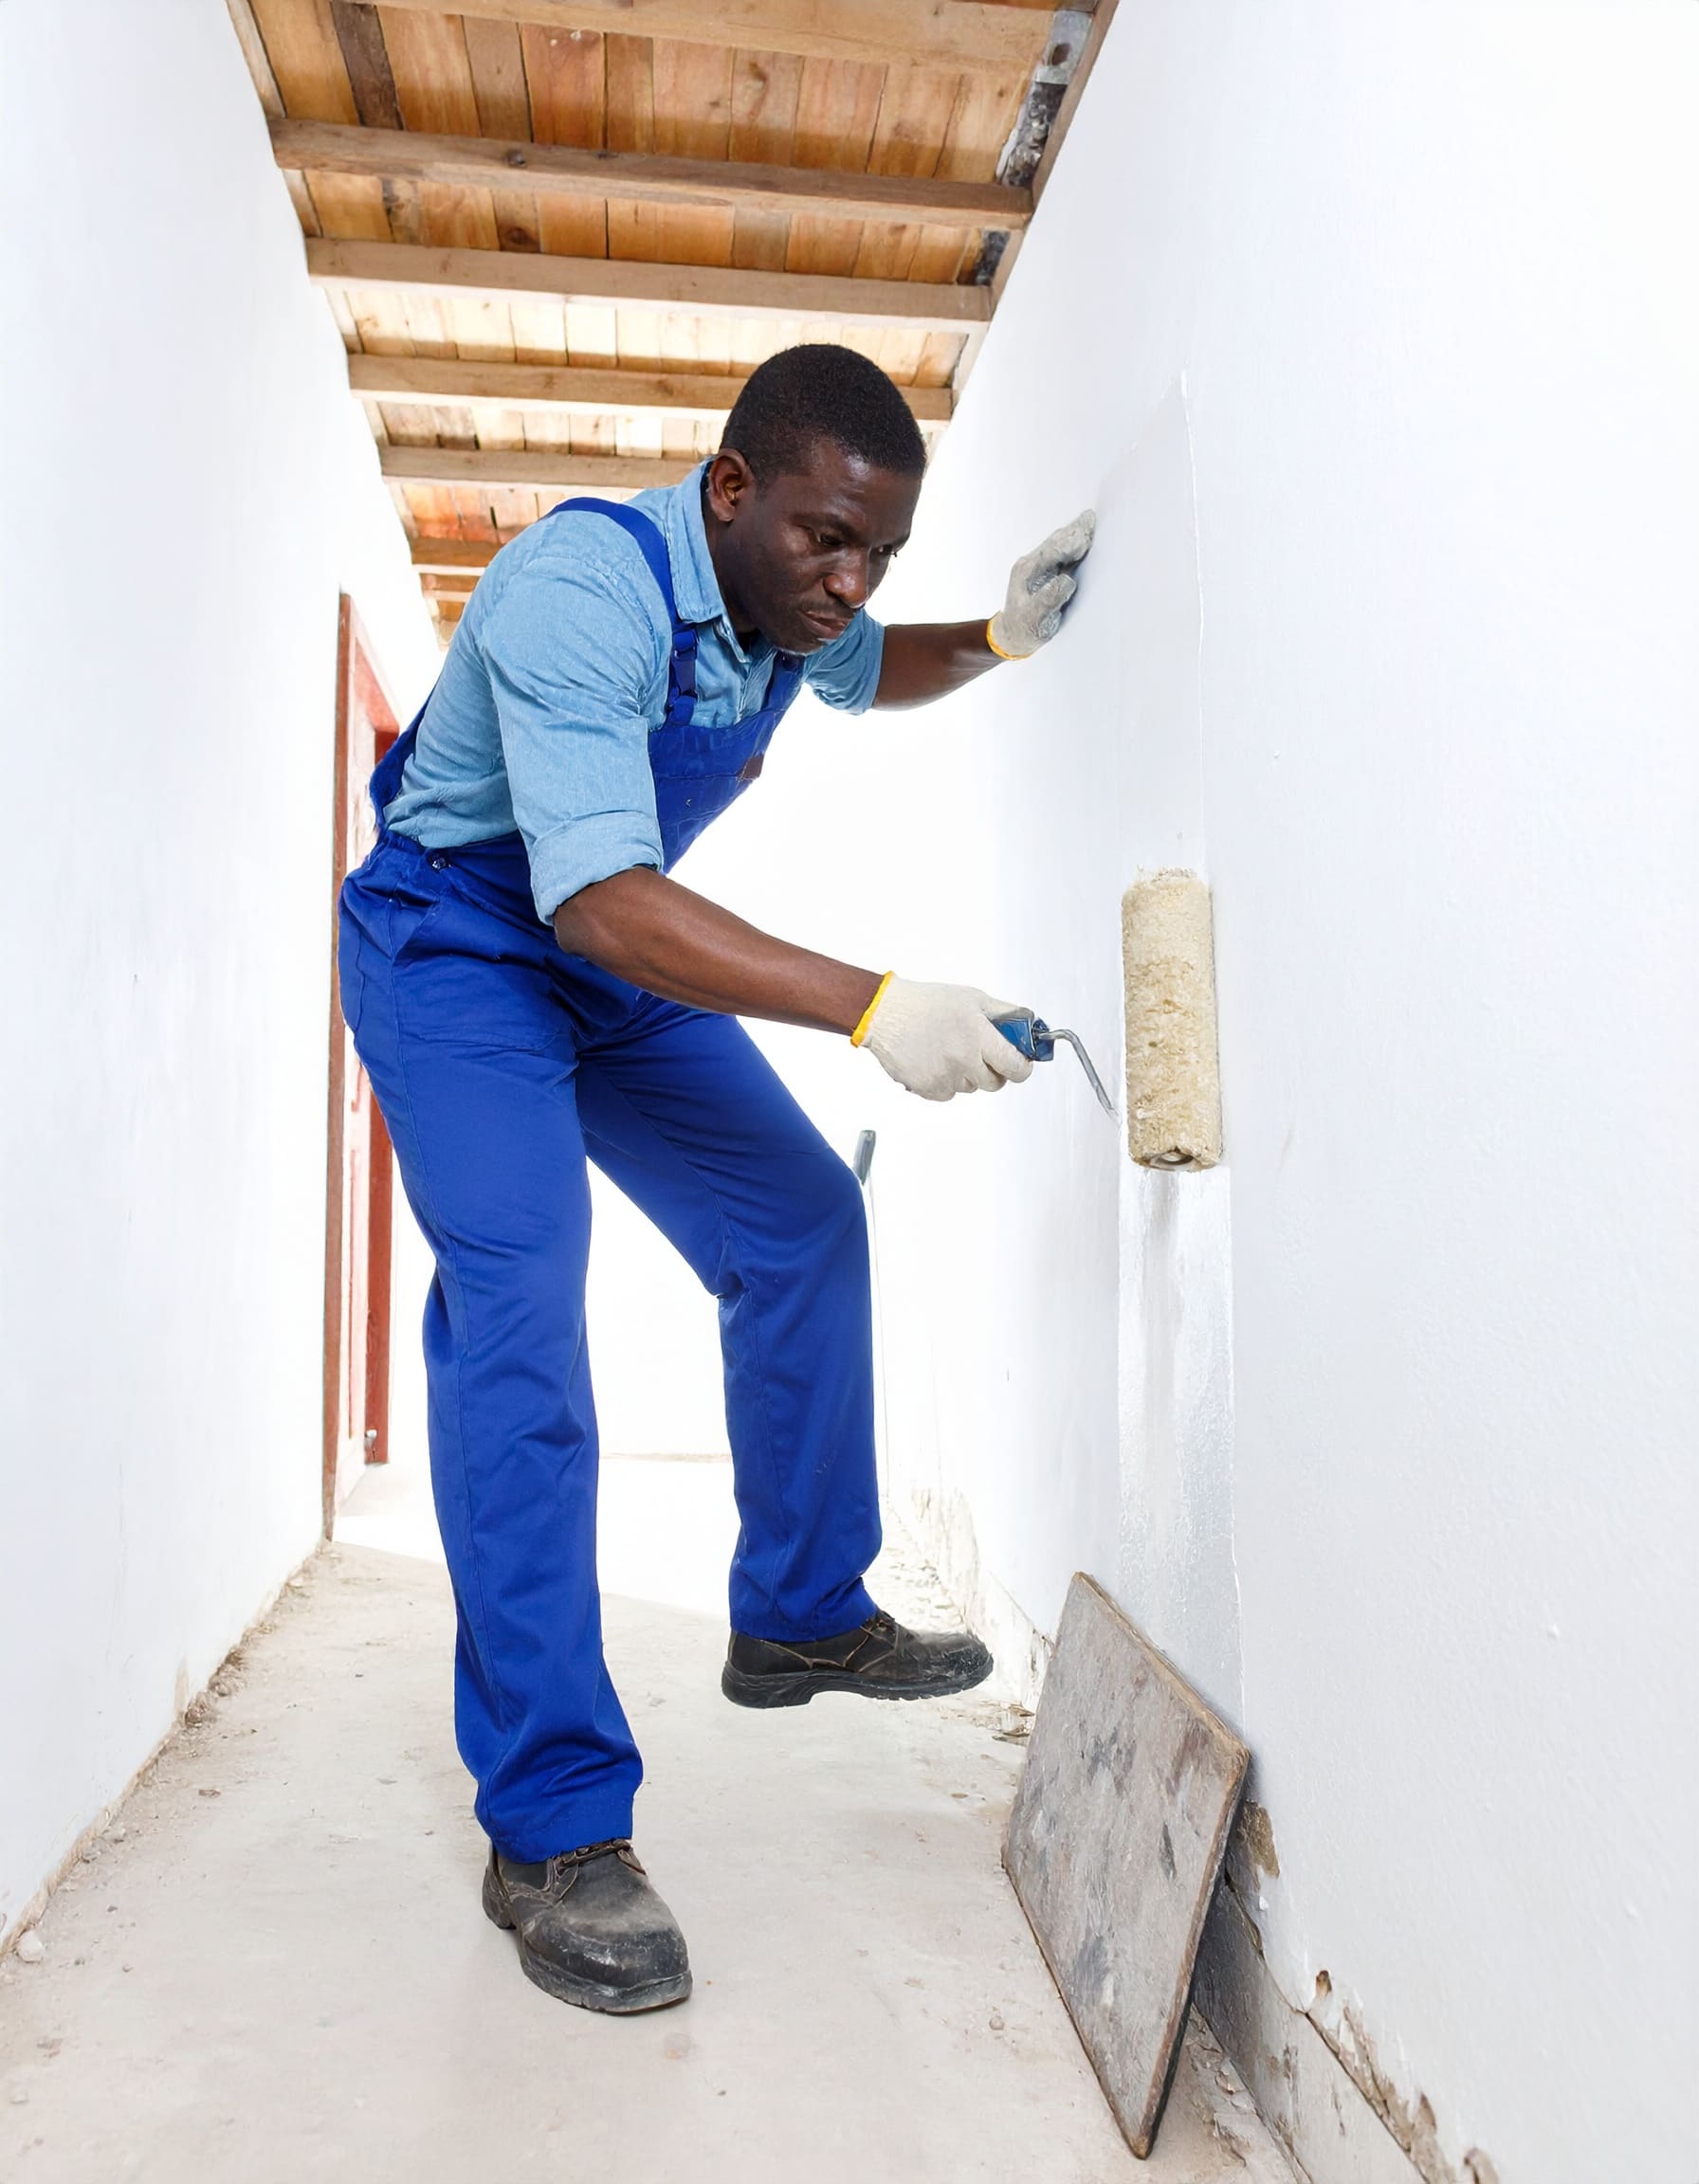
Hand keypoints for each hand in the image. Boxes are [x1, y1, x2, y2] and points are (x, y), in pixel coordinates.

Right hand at [858, 978, 1034, 1101]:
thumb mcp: (972, 998)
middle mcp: (963, 1060)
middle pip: (995, 1083)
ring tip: (949, 1050)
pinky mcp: (927, 1088)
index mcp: (978, 1036)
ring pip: (970, 1088)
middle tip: (980, 1053)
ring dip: (967, 1074)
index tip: (1020, 1063)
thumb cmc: (927, 1003)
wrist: (885, 1014)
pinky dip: (946, 1081)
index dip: (1022, 1067)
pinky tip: (935, 1060)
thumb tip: (1029, 1025)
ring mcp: (945, 1077)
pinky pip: (949, 1093)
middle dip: (993, 1070)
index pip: (1015, 1067)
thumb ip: (1005, 1014)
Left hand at [989, 510, 1095, 658]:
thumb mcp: (1035, 619)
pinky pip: (1062, 551)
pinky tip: (1086, 535)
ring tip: (1090, 520)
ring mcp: (1039, 566)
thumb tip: (1067, 580)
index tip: (1082, 538)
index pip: (1049, 553)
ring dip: (1075, 532)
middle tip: (1091, 518)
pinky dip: (1075, 542)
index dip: (1066, 545)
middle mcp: (1031, 564)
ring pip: (1059, 544)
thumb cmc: (1024, 628)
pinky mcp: (1048, 570)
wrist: (1013, 634)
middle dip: (1073, 531)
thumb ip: (1049, 599)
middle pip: (1055, 543)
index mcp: (1025, 572)